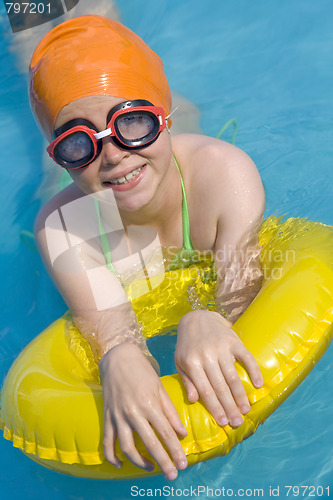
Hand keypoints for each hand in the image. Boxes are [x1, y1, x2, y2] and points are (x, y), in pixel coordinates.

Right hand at [99, 343, 187, 479]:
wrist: (118, 358)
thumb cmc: (143, 371)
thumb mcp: (160, 388)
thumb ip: (170, 412)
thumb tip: (182, 433)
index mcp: (149, 404)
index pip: (166, 433)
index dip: (175, 451)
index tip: (183, 464)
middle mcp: (133, 412)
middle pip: (150, 444)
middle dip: (163, 462)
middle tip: (172, 475)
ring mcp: (118, 416)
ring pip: (128, 447)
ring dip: (140, 462)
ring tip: (151, 468)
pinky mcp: (107, 416)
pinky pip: (107, 441)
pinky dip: (112, 456)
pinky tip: (121, 464)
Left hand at [175, 310, 262, 426]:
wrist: (197, 318)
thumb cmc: (187, 345)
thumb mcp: (180, 362)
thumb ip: (187, 381)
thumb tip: (194, 400)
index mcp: (192, 362)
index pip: (205, 390)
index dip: (215, 407)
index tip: (223, 422)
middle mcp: (207, 355)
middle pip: (220, 386)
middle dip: (229, 406)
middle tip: (237, 422)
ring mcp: (221, 347)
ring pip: (233, 375)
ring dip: (241, 395)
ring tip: (246, 409)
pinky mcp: (233, 340)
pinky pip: (246, 357)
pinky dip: (254, 371)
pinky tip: (258, 384)